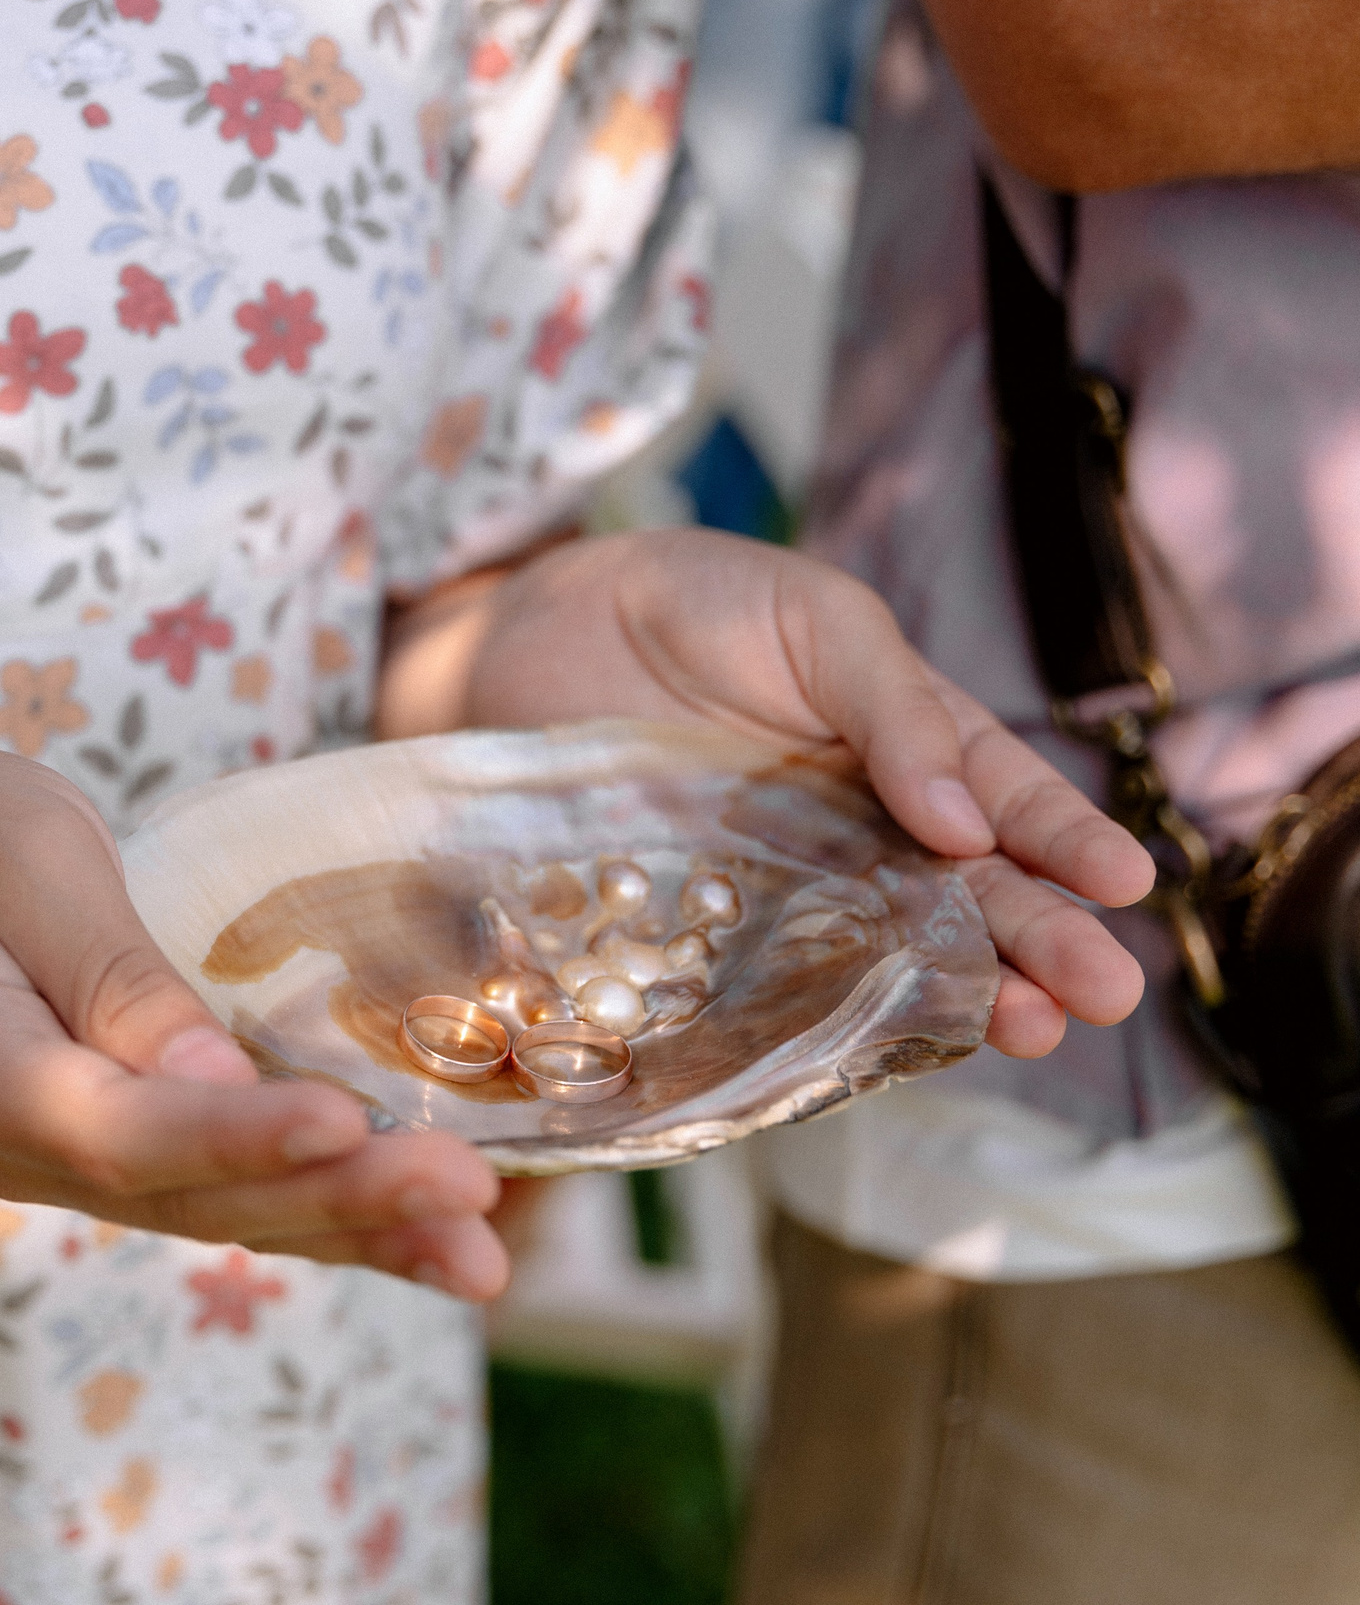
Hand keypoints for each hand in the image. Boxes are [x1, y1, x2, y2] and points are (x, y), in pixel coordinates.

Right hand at [0, 738, 511, 1299]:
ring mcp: (69, 1161)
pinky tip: (439, 1251)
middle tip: (468, 1190)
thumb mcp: (20, 853)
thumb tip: (210, 1074)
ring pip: (221, 1215)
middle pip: (184, 1194)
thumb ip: (107, 965)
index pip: (106, 1127)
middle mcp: (16, 1143)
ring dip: (357, 1234)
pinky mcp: (124, 1152)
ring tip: (480, 1252)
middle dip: (334, 1196)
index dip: (226, 1136)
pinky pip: (232, 1197)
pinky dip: (338, 1224)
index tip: (340, 1122)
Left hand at [421, 529, 1156, 1055]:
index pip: (1007, 800)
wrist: (526, 637)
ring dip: (966, 997)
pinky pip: (780, 989)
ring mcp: (790, 891)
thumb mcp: (813, 619)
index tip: (1127, 886)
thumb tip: (967, 817)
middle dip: (1043, 942)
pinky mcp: (708, 936)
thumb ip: (890, 705)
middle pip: (971, 898)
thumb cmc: (689, 603)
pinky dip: (832, 1022)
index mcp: (908, 745)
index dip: (1067, 844)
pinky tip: (888, 1049)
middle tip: (1106, 991)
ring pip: (894, 956)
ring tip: (1032, 1030)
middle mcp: (864, 832)